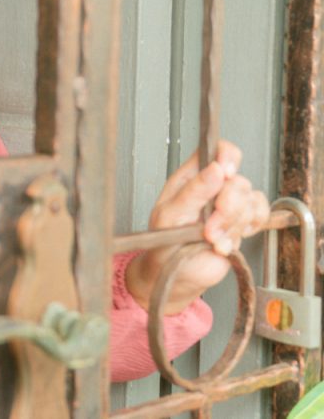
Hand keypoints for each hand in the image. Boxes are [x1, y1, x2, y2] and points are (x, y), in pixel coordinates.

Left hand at [125, 141, 269, 314]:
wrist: (177, 274)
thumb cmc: (165, 240)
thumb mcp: (170, 214)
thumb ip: (193, 191)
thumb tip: (215, 168)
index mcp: (192, 176)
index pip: (217, 150)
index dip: (227, 156)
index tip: (226, 172)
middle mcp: (214, 187)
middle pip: (239, 181)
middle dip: (226, 208)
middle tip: (208, 228)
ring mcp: (230, 204)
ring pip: (251, 201)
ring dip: (231, 225)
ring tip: (211, 238)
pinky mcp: (242, 222)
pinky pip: (259, 216)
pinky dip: (243, 232)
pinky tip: (224, 242)